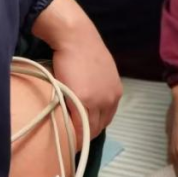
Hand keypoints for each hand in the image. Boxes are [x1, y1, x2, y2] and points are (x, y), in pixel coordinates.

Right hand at [32, 0, 121, 139]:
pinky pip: (77, 125)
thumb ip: (97, 87)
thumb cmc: (83, 49)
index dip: (92, 127)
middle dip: (85, 135)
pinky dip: (71, 133)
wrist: (75, 37)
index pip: (106, 119)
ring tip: (65, 139)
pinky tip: (62, 134)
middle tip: (71, 139)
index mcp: (115, 92)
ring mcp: (97, 101)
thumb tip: (86, 98)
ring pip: (88, 129)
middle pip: (98, 127)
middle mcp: (110, 99)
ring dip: (77, 136)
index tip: (80, 132)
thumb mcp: (99, 71)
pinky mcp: (81, 100)